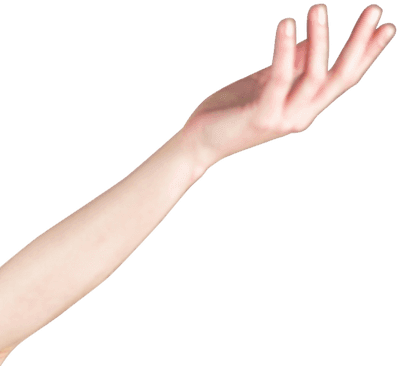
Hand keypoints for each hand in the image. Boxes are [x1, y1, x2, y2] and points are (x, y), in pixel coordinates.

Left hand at [180, 4, 394, 166]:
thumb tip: (309, 40)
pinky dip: (284, 49)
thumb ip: (289, 65)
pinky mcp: (261, 116)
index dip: (367, 55)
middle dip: (359, 44)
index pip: (343, 80)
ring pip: (314, 76)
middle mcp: (300, 116)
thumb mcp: (263, 83)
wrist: (196, 144)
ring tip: (317, 8)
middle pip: (339, 78)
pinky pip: (279, 78)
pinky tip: (285, 23)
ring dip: (319, 39)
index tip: (388, 27)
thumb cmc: (229, 112)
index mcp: (304, 107)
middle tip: (374, 10)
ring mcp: (282, 119)